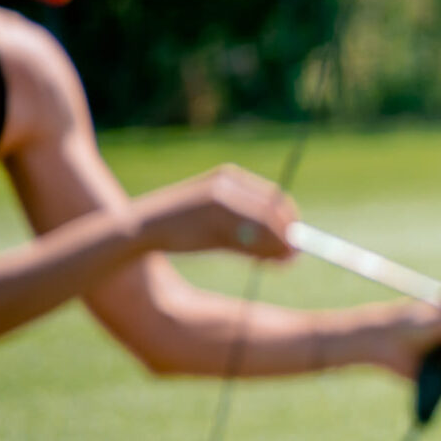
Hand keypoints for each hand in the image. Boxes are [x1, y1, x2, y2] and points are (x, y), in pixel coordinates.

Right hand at [134, 165, 297, 259]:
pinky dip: (261, 250)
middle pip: (273, 209)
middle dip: (288, 235)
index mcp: (230, 178)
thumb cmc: (184, 231)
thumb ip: (251, 238)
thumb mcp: (220, 231)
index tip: (298, 243)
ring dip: (277, 245)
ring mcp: (219, 198)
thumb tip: (289, 252)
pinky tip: (264, 261)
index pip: (274, 198)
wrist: (142, 231)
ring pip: (264, 224)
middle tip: (294, 257)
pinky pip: (247, 235)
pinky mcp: (211, 216)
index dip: (290, 221)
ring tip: (281, 262)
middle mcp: (227, 184)